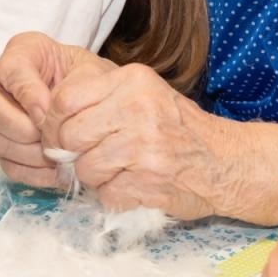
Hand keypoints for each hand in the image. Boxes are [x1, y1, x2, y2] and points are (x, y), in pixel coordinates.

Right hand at [0, 32, 108, 187]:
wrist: (97, 102)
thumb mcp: (91, 72)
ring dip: (30, 154)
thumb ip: (72, 86)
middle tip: (51, 137)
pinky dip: (33, 172)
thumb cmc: (93, 80)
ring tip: (59, 154)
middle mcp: (1, 85)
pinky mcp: (6, 146)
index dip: (28, 94)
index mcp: (23, 54)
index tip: (50, 110)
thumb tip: (45, 115)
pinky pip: (8, 165)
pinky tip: (57, 170)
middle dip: (22, 129)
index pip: (11, 70)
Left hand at [43, 62, 214, 219]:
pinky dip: (115, 195)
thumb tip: (51, 125)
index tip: (62, 136)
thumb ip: (101, 101)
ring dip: (95, 177)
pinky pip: (105, 194)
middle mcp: (137, 109)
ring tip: (120, 170)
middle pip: (69, 135)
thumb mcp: (145, 94)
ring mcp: (143, 146)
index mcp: (133, 81)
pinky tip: (135, 184)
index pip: (64, 99)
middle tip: (89, 157)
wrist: (225, 162)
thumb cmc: (178, 128)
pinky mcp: (147, 180)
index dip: (53, 123)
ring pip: (84, 168)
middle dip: (72, 153)